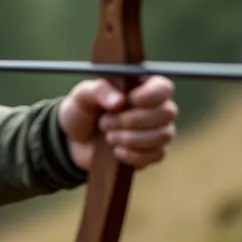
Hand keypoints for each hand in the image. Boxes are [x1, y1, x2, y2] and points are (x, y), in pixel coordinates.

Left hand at [58, 76, 177, 170]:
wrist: (75, 142)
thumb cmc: (83, 111)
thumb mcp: (83, 95)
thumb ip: (99, 91)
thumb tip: (119, 101)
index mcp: (143, 86)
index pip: (164, 87)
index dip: (151, 95)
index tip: (130, 100)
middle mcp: (156, 108)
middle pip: (167, 113)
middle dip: (133, 120)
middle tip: (105, 123)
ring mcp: (158, 131)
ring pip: (163, 135)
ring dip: (131, 138)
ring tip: (108, 136)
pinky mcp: (152, 153)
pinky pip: (156, 155)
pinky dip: (133, 154)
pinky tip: (116, 151)